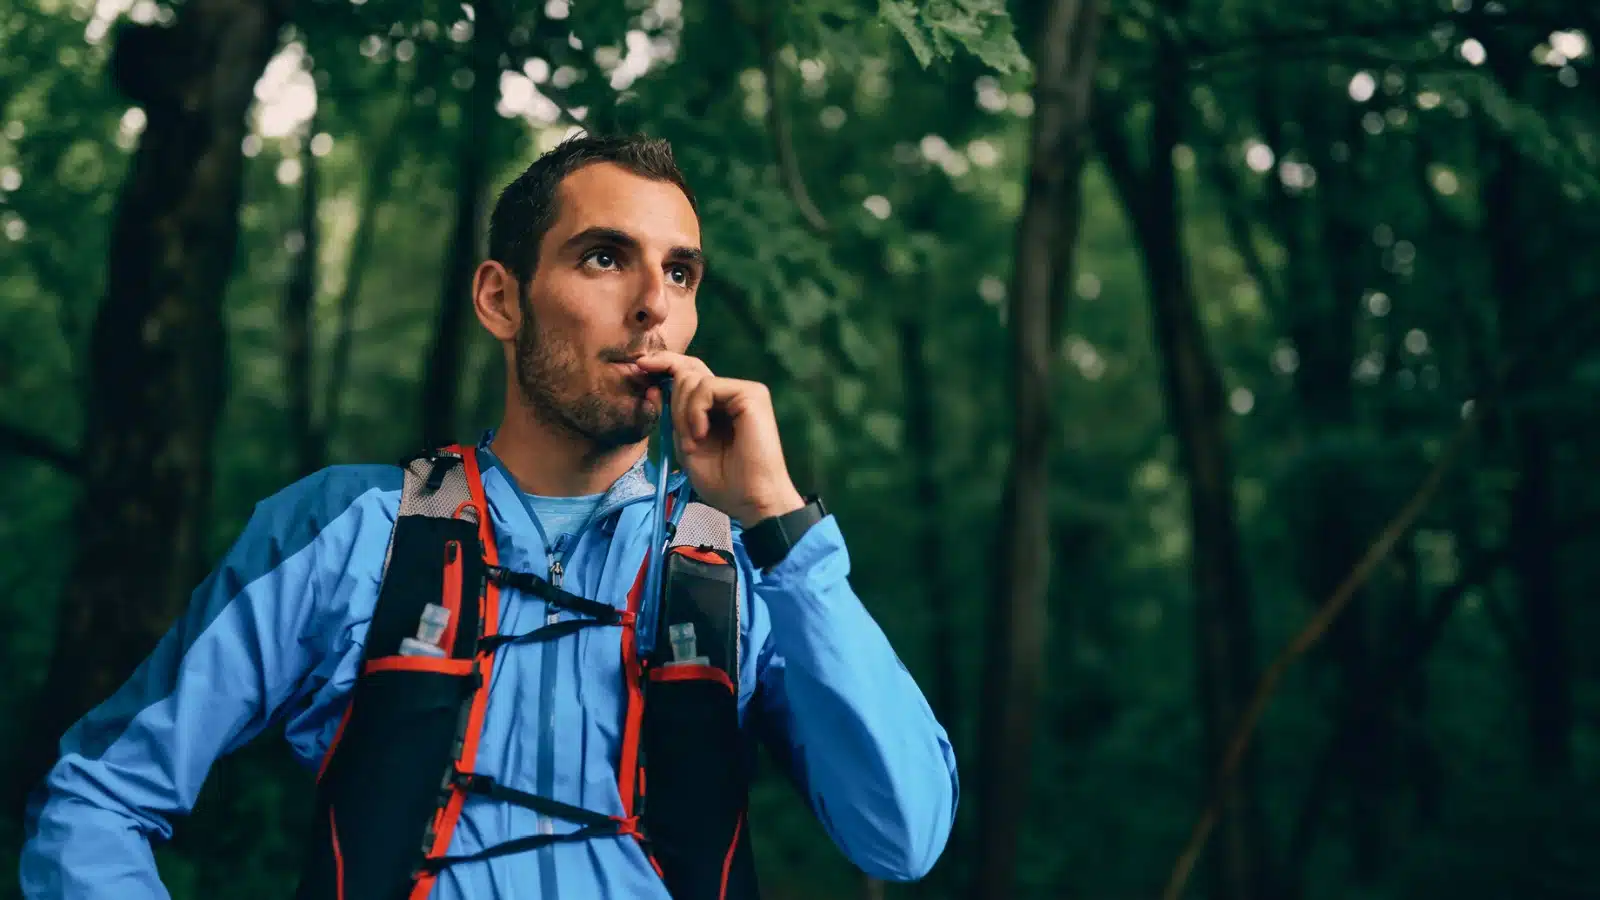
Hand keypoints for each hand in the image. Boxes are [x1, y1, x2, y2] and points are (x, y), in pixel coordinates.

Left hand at [633, 352, 804, 526]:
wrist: (751, 501)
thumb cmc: (723, 481)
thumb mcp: (685, 446)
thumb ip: (671, 417)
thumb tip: (653, 386)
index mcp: (718, 405)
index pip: (689, 372)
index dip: (664, 364)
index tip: (639, 366)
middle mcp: (732, 393)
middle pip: (687, 371)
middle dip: (672, 402)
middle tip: (682, 440)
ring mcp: (744, 391)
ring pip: (692, 379)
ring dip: (682, 414)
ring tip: (692, 444)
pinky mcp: (751, 394)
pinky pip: (707, 387)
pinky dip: (695, 411)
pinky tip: (701, 434)